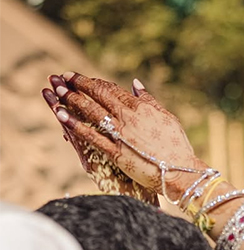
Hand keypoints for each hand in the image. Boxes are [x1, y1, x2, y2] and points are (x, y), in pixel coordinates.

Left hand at [41, 73, 208, 203]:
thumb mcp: (167, 117)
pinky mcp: (116, 152)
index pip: (111, 89)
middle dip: (78, 85)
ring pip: (91, 111)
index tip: (79, 77)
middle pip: (98, 96)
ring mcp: (121, 134)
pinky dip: (75, 124)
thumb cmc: (177, 147)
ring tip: (57, 92)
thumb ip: (149, 100)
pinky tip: (62, 115)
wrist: (181, 172)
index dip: (93, 82)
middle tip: (61, 78)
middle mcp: (129, 117)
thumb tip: (135, 83)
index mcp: (141, 108)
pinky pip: (91, 135)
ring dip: (72, 99)